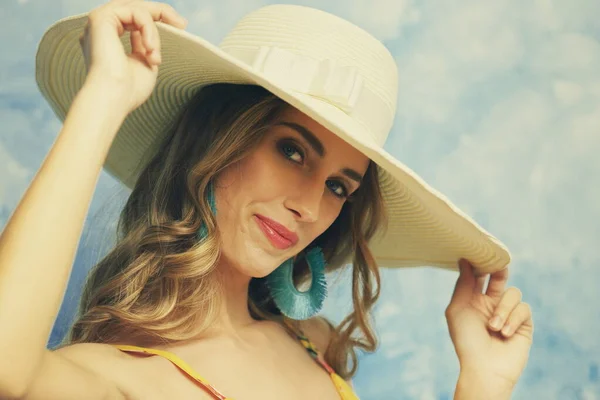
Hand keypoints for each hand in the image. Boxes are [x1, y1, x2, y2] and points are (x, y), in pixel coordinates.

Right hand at [79, 0, 187, 113]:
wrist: (113, 98)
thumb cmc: (128, 89)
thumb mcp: (144, 62)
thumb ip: (146, 45)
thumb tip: (148, 34)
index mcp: (107, 37)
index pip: (135, 18)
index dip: (158, 18)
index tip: (181, 26)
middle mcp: (101, 27)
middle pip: (136, 6)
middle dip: (162, 12)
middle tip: (182, 24)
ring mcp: (99, 21)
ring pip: (138, 9)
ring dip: (154, 31)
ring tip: (155, 56)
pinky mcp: (101, 18)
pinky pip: (136, 12)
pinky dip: (148, 29)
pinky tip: (150, 49)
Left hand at [445, 259, 533, 390]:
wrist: (484, 367)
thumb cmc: (466, 340)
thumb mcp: (457, 309)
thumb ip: (463, 284)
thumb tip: (464, 259)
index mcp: (473, 299)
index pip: (478, 275)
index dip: (480, 264)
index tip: (479, 252)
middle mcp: (491, 303)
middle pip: (499, 277)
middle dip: (500, 270)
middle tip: (499, 265)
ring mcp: (508, 312)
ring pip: (513, 293)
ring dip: (503, 309)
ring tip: (493, 327)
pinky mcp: (524, 323)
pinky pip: (524, 308)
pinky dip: (513, 319)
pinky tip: (504, 333)